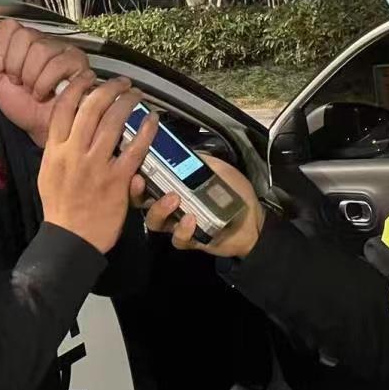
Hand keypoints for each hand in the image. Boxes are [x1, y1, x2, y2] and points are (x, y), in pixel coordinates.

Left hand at [0, 19, 89, 146]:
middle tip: (19, 82)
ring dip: (31, 77)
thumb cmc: (22, 106)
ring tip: (33, 91)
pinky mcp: (78, 63)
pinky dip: (46, 83)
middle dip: (16, 65)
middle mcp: (45, 42)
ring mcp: (63, 50)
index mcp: (24, 43)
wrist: (40, 128)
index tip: (2, 69)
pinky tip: (46, 94)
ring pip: (41, 50)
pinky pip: (58, 63)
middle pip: (25, 36)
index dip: (1, 48)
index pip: (10, 26)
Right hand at [39, 74, 157, 253]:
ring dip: (127, 102)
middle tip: (121, 83)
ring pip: (113, 122)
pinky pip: (135, 149)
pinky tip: (152, 119)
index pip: (64, 108)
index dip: (78, 87)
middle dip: (108, 89)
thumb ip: (58, 148)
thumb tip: (68, 124)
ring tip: (136, 94)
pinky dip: (145, 131)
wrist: (72, 237)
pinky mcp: (118, 180)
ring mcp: (97, 165)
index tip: (89, 77)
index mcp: (55, 150)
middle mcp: (74, 153)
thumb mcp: (48, 172)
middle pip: (91, 108)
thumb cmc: (60, 206)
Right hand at [137, 154, 264, 258]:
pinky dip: (182, 230)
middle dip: (137, 192)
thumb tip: (179, 149)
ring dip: (159, 209)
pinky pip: (177, 238)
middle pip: (142, 202)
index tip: (134, 162)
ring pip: (155, 222)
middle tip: (141, 181)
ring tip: (174, 200)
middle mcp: (172, 204)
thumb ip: (199, 161)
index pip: (148, 179)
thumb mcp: (218, 168)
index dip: (137, 172)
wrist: (254, 219)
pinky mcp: (189, 240)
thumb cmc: (235, 192)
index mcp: (175, 185)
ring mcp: (178, 223)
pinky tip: (192, 220)